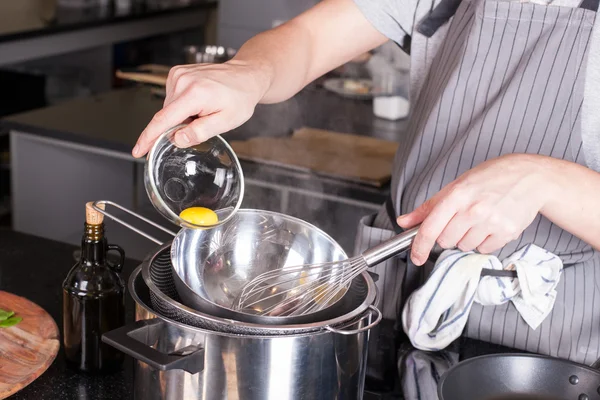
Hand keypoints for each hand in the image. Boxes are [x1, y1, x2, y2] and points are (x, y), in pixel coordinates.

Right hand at [132, 60, 270, 157]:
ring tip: (204, 109)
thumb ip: (200, 132)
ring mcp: (178, 74)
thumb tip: (176, 139)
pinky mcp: (177, 73)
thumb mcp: (226, 121)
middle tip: (203, 122)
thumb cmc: (239, 98)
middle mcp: (182, 80)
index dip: (148, 138)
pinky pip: (172, 98)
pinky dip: (182, 106)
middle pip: (166, 116)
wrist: (246, 76)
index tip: (138, 151)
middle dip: (178, 127)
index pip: (163, 120)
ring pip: (169, 108)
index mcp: (194, 94)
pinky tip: (199, 102)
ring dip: (182, 116)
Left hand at [397, 154, 555, 265]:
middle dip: (448, 235)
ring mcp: (491, 222)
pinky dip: (483, 242)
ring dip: (466, 238)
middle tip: (460, 220)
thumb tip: (404, 222)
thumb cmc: (491, 178)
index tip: (416, 256)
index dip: (419, 246)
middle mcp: (473, 210)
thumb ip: (428, 207)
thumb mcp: (456, 185)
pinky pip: (484, 249)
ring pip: (464, 246)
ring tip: (478, 220)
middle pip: (446, 241)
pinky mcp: (506, 232)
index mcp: (456, 195)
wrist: (530, 177)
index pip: (430, 228)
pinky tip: (490, 225)